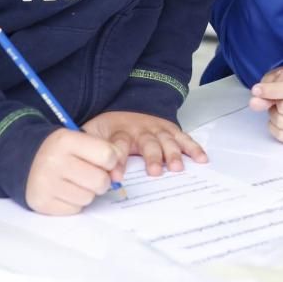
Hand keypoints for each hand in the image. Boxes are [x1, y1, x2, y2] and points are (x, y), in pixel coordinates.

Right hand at [25, 128, 120, 214]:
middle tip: (91, 174)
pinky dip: (74, 202)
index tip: (103, 159)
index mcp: (65, 140)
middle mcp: (53, 161)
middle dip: (101, 179)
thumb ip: (109, 151)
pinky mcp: (41, 203)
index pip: (108, 155)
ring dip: (87, 192)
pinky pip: (74, 209)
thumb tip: (118, 177)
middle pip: (100, 181)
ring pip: (88, 198)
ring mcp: (45, 184)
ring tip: (75, 181)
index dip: (111, 160)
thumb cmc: (64, 150)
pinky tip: (65, 190)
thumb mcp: (83, 139)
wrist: (27, 159)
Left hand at [82, 110, 207, 178]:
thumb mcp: (93, 133)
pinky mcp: (171, 130)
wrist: (128, 105)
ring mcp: (158, 129)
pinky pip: (184, 138)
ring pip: (167, 140)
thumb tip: (81, 167)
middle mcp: (140, 129)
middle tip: (155, 172)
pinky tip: (201, 159)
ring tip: (177, 168)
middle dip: (152, 157)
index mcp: (119, 132)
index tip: (116, 176)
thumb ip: (88, 148)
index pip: (118, 145)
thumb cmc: (110, 128)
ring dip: (173, 153)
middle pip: (147, 143)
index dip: (117, 160)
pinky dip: (193, 148)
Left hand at [249, 67, 282, 143]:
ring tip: (280, 108)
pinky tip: (280, 118)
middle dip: (274, 104)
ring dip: (274, 116)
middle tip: (276, 99)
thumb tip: (256, 102)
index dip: (273, 91)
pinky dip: (275, 128)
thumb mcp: (278, 75)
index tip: (257, 90)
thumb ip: (267, 86)